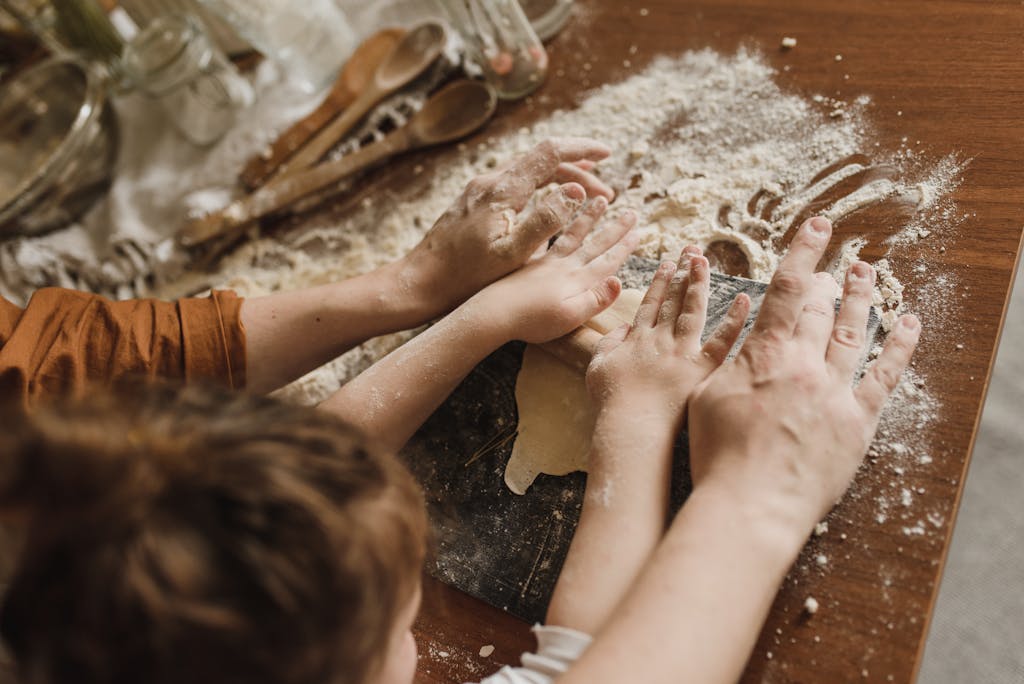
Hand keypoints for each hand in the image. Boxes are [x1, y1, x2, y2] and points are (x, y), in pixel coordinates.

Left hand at [400, 138, 616, 317]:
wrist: (421, 282)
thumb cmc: (465, 277)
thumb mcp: (512, 254)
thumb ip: (545, 221)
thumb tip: (575, 191)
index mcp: (502, 191)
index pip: (549, 153)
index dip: (581, 150)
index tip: (606, 154)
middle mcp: (489, 182)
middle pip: (541, 161)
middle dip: (578, 172)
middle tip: (606, 195)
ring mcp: (479, 190)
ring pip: (528, 172)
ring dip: (560, 180)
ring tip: (587, 197)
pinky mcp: (473, 202)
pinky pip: (515, 184)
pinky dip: (540, 188)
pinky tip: (548, 204)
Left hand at [471, 197, 637, 344]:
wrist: (489, 315)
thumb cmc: (527, 320)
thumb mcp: (567, 317)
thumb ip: (594, 299)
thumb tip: (618, 279)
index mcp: (574, 277)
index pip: (605, 255)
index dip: (623, 245)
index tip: (638, 231)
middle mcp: (560, 264)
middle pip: (591, 239)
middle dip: (613, 226)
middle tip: (631, 212)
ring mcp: (541, 261)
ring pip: (569, 232)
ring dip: (587, 217)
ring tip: (600, 201)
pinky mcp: (524, 262)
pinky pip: (546, 236)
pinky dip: (555, 223)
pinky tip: (554, 213)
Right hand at [586, 245, 750, 426]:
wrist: (630, 423)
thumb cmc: (611, 401)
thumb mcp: (597, 367)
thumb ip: (608, 343)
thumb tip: (622, 327)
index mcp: (637, 339)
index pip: (651, 303)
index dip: (660, 282)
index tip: (668, 263)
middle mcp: (660, 339)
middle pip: (673, 299)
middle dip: (683, 272)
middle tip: (692, 249)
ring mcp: (682, 352)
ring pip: (693, 310)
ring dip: (700, 283)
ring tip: (706, 261)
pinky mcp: (701, 368)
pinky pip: (722, 341)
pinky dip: (734, 320)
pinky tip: (745, 300)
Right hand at [687, 217, 920, 533]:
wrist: (751, 504)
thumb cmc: (718, 454)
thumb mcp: (707, 396)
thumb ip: (731, 360)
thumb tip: (746, 334)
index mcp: (767, 355)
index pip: (789, 289)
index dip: (803, 251)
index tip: (817, 226)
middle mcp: (806, 365)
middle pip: (823, 308)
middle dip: (829, 279)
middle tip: (835, 261)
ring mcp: (836, 393)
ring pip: (855, 333)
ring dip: (862, 298)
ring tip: (867, 272)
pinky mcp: (858, 422)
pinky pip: (884, 378)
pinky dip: (899, 347)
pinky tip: (908, 324)